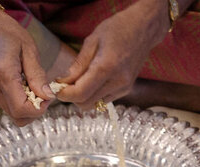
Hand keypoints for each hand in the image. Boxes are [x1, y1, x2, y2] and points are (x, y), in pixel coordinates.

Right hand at [0, 4, 51, 124]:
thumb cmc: (9, 35)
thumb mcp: (29, 50)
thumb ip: (38, 76)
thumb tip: (48, 97)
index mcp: (3, 75)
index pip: (21, 109)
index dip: (39, 109)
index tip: (48, 96)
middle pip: (18, 117)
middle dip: (35, 111)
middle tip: (43, 93)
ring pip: (14, 116)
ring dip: (28, 108)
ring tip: (33, 87)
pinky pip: (8, 108)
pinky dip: (20, 104)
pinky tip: (23, 87)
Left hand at [52, 0, 167, 106]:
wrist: (144, 28)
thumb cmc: (118, 28)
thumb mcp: (93, 40)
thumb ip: (78, 65)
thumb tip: (63, 82)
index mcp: (107, 67)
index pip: (80, 93)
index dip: (64, 94)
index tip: (55, 87)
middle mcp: (117, 81)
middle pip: (85, 103)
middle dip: (71, 96)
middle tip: (65, 83)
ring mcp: (123, 87)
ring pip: (94, 104)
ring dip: (83, 97)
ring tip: (79, 80)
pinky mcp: (126, 90)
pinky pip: (103, 100)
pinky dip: (94, 95)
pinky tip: (93, 80)